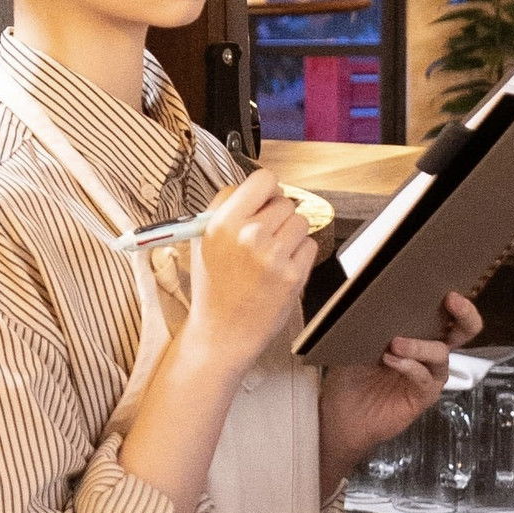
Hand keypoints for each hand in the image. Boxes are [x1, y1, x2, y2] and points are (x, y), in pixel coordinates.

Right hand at [178, 167, 321, 374]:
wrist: (223, 332)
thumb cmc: (213, 286)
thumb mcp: (204, 241)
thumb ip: (226, 208)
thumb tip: (257, 187)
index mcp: (223, 223)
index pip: (263, 180)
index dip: (266, 189)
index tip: (264, 199)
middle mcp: (249, 236)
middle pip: (283, 200)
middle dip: (276, 215)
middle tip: (264, 235)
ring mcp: (274, 256)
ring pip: (300, 221)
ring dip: (290, 234)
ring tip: (271, 254)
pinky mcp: (294, 275)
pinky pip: (309, 245)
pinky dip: (300, 254)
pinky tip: (281, 268)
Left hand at [319, 291, 483, 479]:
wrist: (341, 412)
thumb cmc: (350, 372)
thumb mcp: (356, 340)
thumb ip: (370, 320)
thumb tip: (371, 293)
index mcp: (417, 334)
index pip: (444, 315)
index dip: (454, 302)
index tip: (449, 289)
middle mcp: (428, 353)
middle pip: (462, 333)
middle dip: (465, 316)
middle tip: (452, 300)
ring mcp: (428, 375)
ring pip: (441, 355)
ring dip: (420, 345)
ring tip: (395, 343)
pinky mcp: (422, 397)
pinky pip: (426, 380)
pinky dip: (410, 367)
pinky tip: (391, 360)